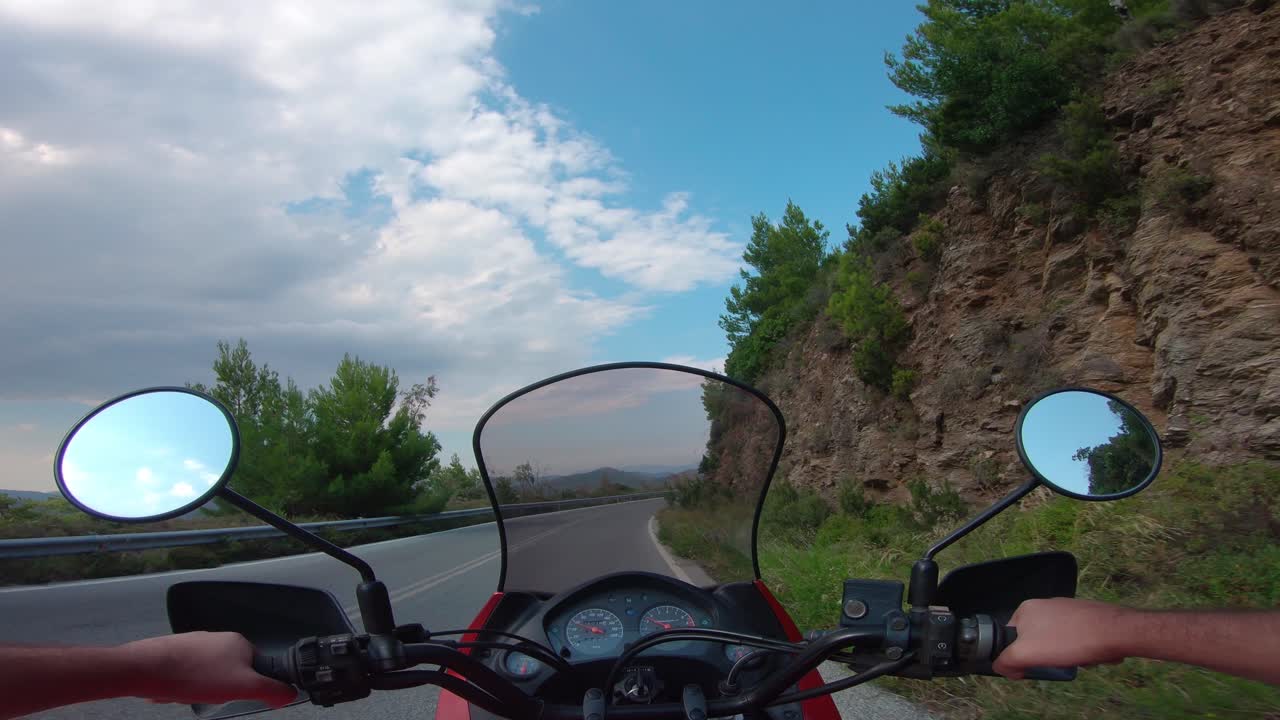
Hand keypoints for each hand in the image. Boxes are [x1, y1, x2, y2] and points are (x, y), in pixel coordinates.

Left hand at [119, 632, 296, 706]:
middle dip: (220, 690)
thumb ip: (271, 689)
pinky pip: (187, 675)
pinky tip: (175, 691)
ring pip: (207, 676)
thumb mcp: (242, 686)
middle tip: (210, 696)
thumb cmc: (192, 674)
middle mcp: (219, 639)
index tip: (237, 693)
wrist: (146, 669)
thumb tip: (290, 693)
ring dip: (199, 689)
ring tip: (188, 693)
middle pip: (231, 673)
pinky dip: (183, 686)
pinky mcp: (176, 653)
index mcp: (239, 643)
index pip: (257, 667)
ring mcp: (196, 644)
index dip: (248, 685)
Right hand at [993, 598, 1132, 678]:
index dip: (1018, 656)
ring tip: (1078, 657)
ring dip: (1067, 655)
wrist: (1113, 631)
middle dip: (1048, 656)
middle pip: (1036, 641)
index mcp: (1025, 609)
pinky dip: (1081, 650)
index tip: (1032, 665)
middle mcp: (1044, 605)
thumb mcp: (1026, 653)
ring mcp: (1066, 609)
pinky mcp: (1085, 616)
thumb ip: (1006, 661)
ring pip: (1057, 642)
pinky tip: (1090, 654)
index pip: (1011, 637)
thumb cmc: (1067, 640)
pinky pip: (1075, 639)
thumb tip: (1002, 668)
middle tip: (1058, 662)